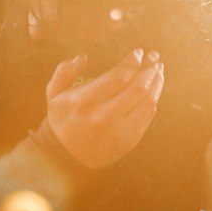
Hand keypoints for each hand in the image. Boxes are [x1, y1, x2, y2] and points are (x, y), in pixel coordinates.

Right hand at [45, 49, 164, 168]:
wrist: (66, 157)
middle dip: (149, 69)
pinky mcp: (129, 141)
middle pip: (137, 89)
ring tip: (158, 69)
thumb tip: (82, 57)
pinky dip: (154, 98)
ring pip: (147, 102)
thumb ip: (64, 72)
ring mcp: (118, 132)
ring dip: (156, 82)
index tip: (139, 53)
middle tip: (154, 57)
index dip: (132, 63)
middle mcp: (102, 118)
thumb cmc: (62, 119)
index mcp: (83, 103)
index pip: (117, 78)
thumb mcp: (53, 94)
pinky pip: (148, 116)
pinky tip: (155, 87)